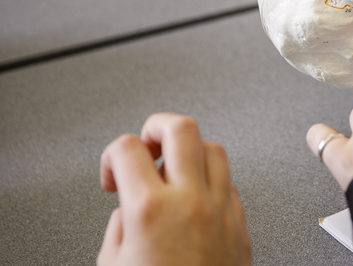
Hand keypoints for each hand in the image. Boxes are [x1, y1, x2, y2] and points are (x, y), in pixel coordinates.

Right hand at [97, 114, 250, 265]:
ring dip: (190, 152)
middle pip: (182, 127)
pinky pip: (231, 182)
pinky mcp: (242, 225)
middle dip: (157, 127)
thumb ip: (120, 224)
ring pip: (215, 148)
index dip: (110, 155)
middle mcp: (191, 202)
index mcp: (151, 209)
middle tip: (146, 144)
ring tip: (173, 172)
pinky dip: (212, 181)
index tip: (111, 173)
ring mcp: (222, 210)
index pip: (128, 147)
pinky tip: (196, 198)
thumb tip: (129, 205)